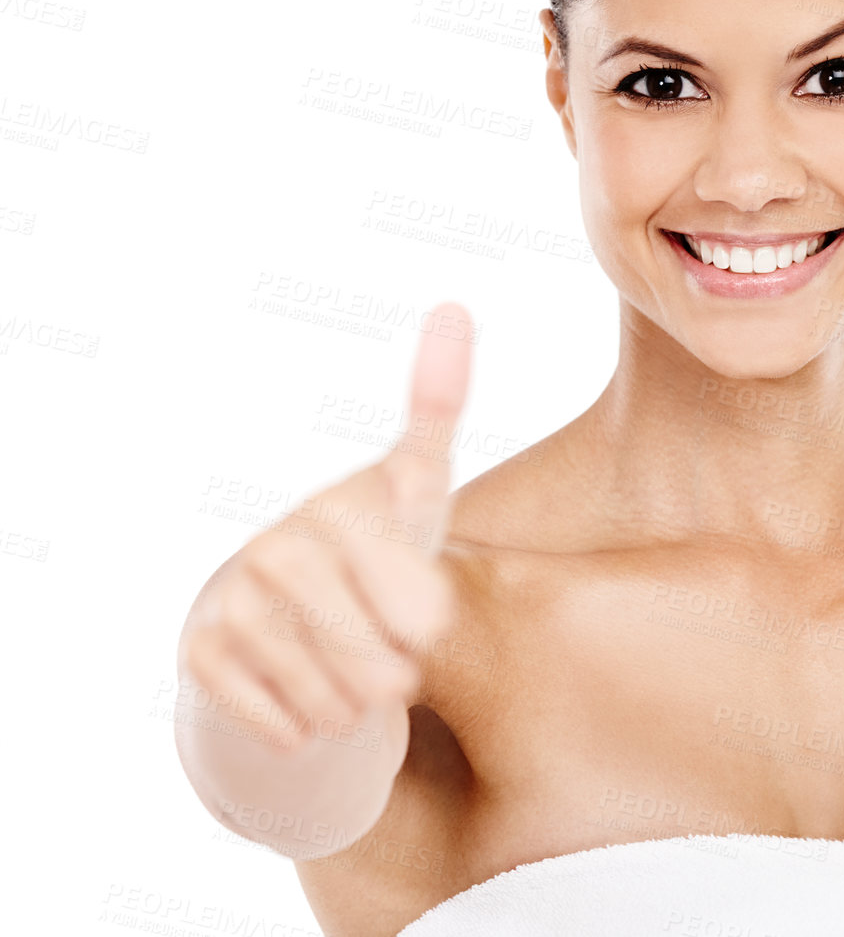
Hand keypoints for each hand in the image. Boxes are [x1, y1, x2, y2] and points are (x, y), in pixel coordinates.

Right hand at [181, 302, 473, 752]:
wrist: (292, 603)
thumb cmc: (377, 540)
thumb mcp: (421, 480)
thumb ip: (441, 402)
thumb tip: (454, 305)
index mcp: (347, 504)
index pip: (419, 607)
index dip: (427, 622)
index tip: (419, 607)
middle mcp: (283, 543)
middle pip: (382, 665)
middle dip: (398, 670)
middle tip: (388, 645)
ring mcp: (236, 596)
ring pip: (335, 703)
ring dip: (354, 702)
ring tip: (348, 663)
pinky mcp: (202, 651)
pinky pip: (286, 725)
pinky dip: (306, 723)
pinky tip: (302, 686)